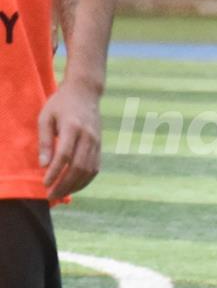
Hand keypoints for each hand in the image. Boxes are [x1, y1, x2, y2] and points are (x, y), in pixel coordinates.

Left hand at [38, 81, 101, 200]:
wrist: (85, 92)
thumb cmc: (61, 104)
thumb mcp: (46, 117)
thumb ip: (45, 141)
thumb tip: (44, 165)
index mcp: (73, 127)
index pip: (64, 155)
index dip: (55, 172)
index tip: (44, 184)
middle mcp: (88, 135)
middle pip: (78, 166)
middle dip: (64, 185)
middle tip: (51, 195)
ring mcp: (96, 141)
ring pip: (88, 170)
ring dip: (74, 186)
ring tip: (60, 193)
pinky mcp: (100, 145)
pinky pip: (95, 168)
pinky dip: (85, 181)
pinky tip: (74, 186)